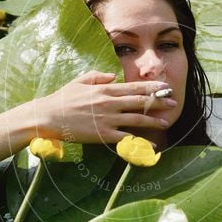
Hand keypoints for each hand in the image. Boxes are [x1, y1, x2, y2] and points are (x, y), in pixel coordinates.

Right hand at [30, 71, 177, 142]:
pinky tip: (151, 144)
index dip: (151, 87)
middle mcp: (109, 102)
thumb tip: (113, 77)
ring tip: (166, 122)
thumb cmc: (63, 98)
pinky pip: (126, 138)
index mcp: (105, 89)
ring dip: (153, 120)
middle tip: (173, 102)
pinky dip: (140, 141)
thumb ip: (98, 76)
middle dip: (159, 101)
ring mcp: (107, 119)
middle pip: (140, 101)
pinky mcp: (103, 134)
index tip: (164, 87)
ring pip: (136, 119)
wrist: (48, 116)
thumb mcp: (80, 81)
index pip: (134, 87)